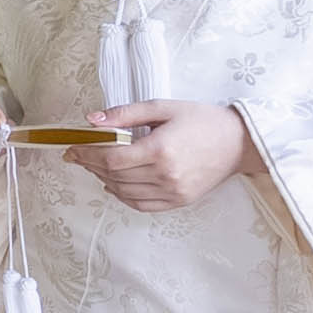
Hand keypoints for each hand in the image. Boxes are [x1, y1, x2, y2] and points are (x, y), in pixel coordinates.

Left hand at [73, 100, 262, 212]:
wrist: (239, 142)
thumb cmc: (202, 120)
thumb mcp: (162, 107)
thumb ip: (125, 114)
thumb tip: (91, 120)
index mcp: (160, 150)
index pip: (111, 159)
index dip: (87, 155)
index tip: (72, 148)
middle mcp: (166, 175)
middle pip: (115, 176)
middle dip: (91, 165)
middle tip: (79, 154)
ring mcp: (173, 192)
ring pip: (125, 193)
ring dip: (105, 180)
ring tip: (96, 166)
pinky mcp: (180, 201)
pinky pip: (142, 205)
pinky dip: (123, 196)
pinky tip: (115, 184)